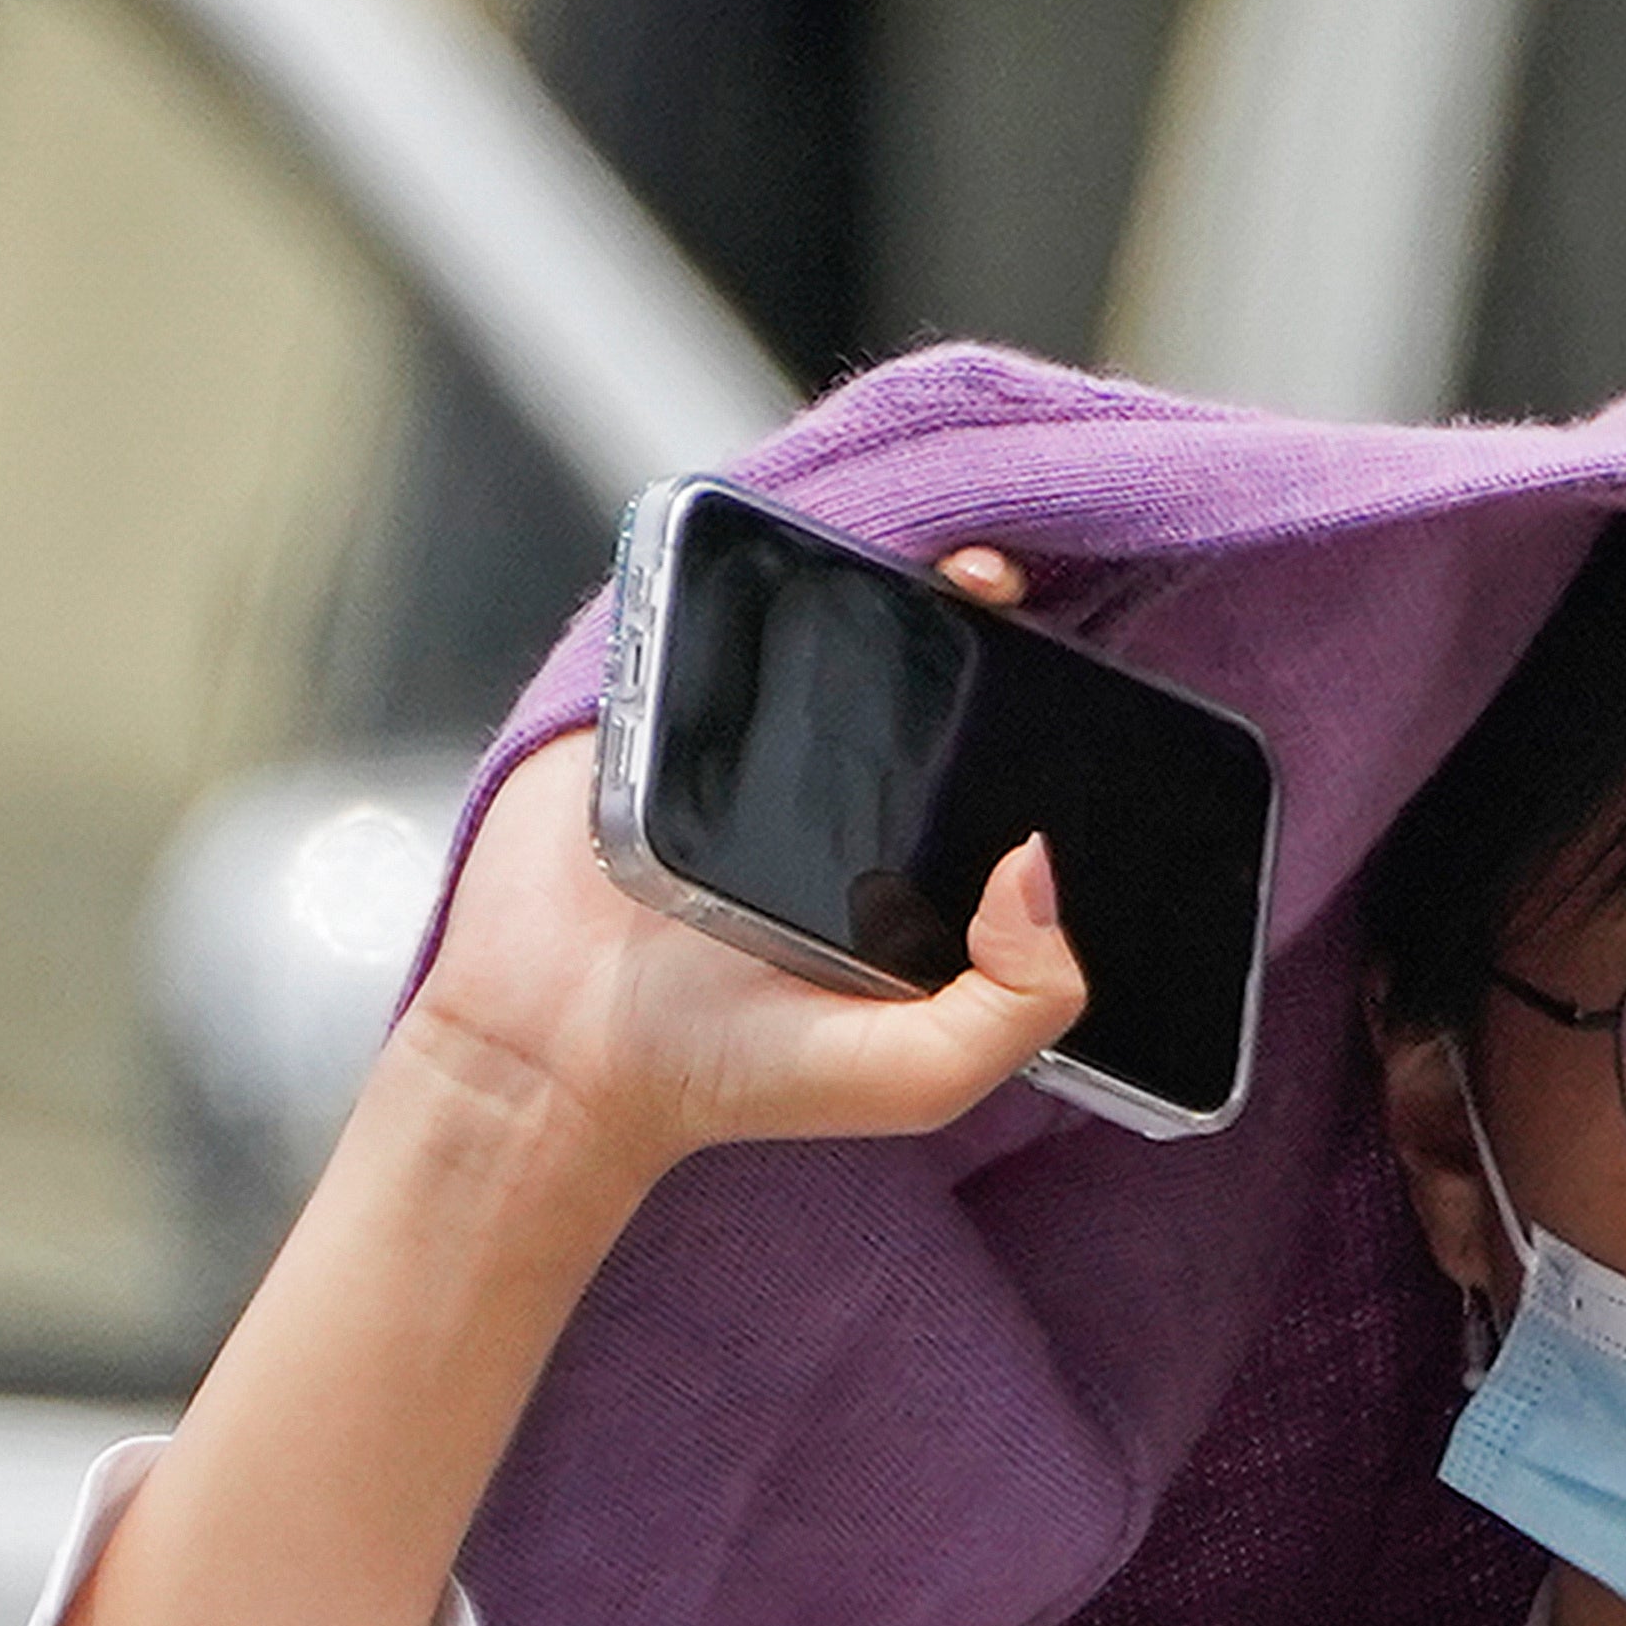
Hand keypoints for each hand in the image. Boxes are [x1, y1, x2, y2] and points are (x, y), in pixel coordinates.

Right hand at [384, 547, 1085, 1186]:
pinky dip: (734, 576)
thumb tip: (1038, 866)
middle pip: (921, 676)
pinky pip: (698, 617)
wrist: (557, 1055)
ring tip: (913, 555)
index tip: (1067, 662)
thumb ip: (1021, 1001)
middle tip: (992, 580)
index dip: (1043, 704)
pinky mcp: (651, 709)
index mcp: (920, 866)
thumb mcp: (921, 1075)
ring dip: (861, 574)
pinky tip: (783, 550)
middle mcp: (842, 793)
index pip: (1002, 761)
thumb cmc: (739, 1075)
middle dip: (967, 616)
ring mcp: (743, 742)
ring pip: (817, 630)